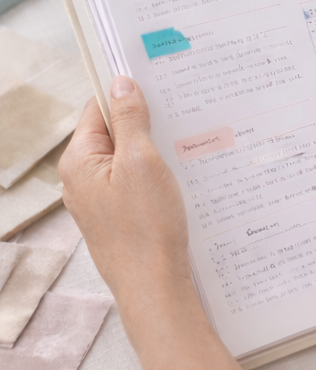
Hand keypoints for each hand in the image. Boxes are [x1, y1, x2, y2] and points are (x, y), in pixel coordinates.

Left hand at [60, 77, 191, 330]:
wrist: (154, 286)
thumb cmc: (146, 227)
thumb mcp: (141, 162)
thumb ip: (130, 119)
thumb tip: (122, 84)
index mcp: (78, 160)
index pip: (97, 109)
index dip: (125, 94)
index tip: (156, 83)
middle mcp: (82, 179)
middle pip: (113, 133)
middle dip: (145, 123)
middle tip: (178, 114)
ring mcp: (99, 200)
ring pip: (127, 159)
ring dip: (154, 150)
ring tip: (182, 146)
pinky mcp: (118, 216)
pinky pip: (134, 183)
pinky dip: (155, 175)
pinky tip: (179, 177)